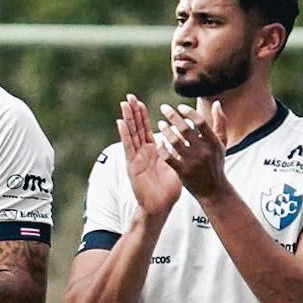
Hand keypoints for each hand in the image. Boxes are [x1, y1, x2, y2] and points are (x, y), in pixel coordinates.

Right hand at [115, 98, 179, 221]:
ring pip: (131, 133)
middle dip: (133, 112)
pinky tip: (121, 122)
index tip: (140, 102)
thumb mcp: (175, 166)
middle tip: (129, 96)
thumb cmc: (169, 190)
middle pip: (136, 128)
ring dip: (128, 118)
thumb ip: (175, 153)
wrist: (160, 206)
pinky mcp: (132, 164)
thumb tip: (181, 140)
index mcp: (153, 152)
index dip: (143, 116)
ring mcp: (136, 158)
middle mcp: (142, 153)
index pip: (146, 129)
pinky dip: (125, 134)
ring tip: (124, 104)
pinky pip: (129, 146)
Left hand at [158, 104, 227, 197]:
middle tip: (164, 108)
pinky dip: (162, 148)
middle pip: (185, 129)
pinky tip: (159, 141)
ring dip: (165, 130)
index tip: (179, 106)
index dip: (189, 112)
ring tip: (160, 123)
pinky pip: (168, 157)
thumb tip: (217, 103)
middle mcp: (203, 151)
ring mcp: (192, 162)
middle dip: (172, 116)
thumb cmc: (216, 163)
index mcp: (213, 143)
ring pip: (174, 142)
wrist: (213, 190)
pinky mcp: (182, 172)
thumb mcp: (221, 143)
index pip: (200, 122)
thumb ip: (220, 123)